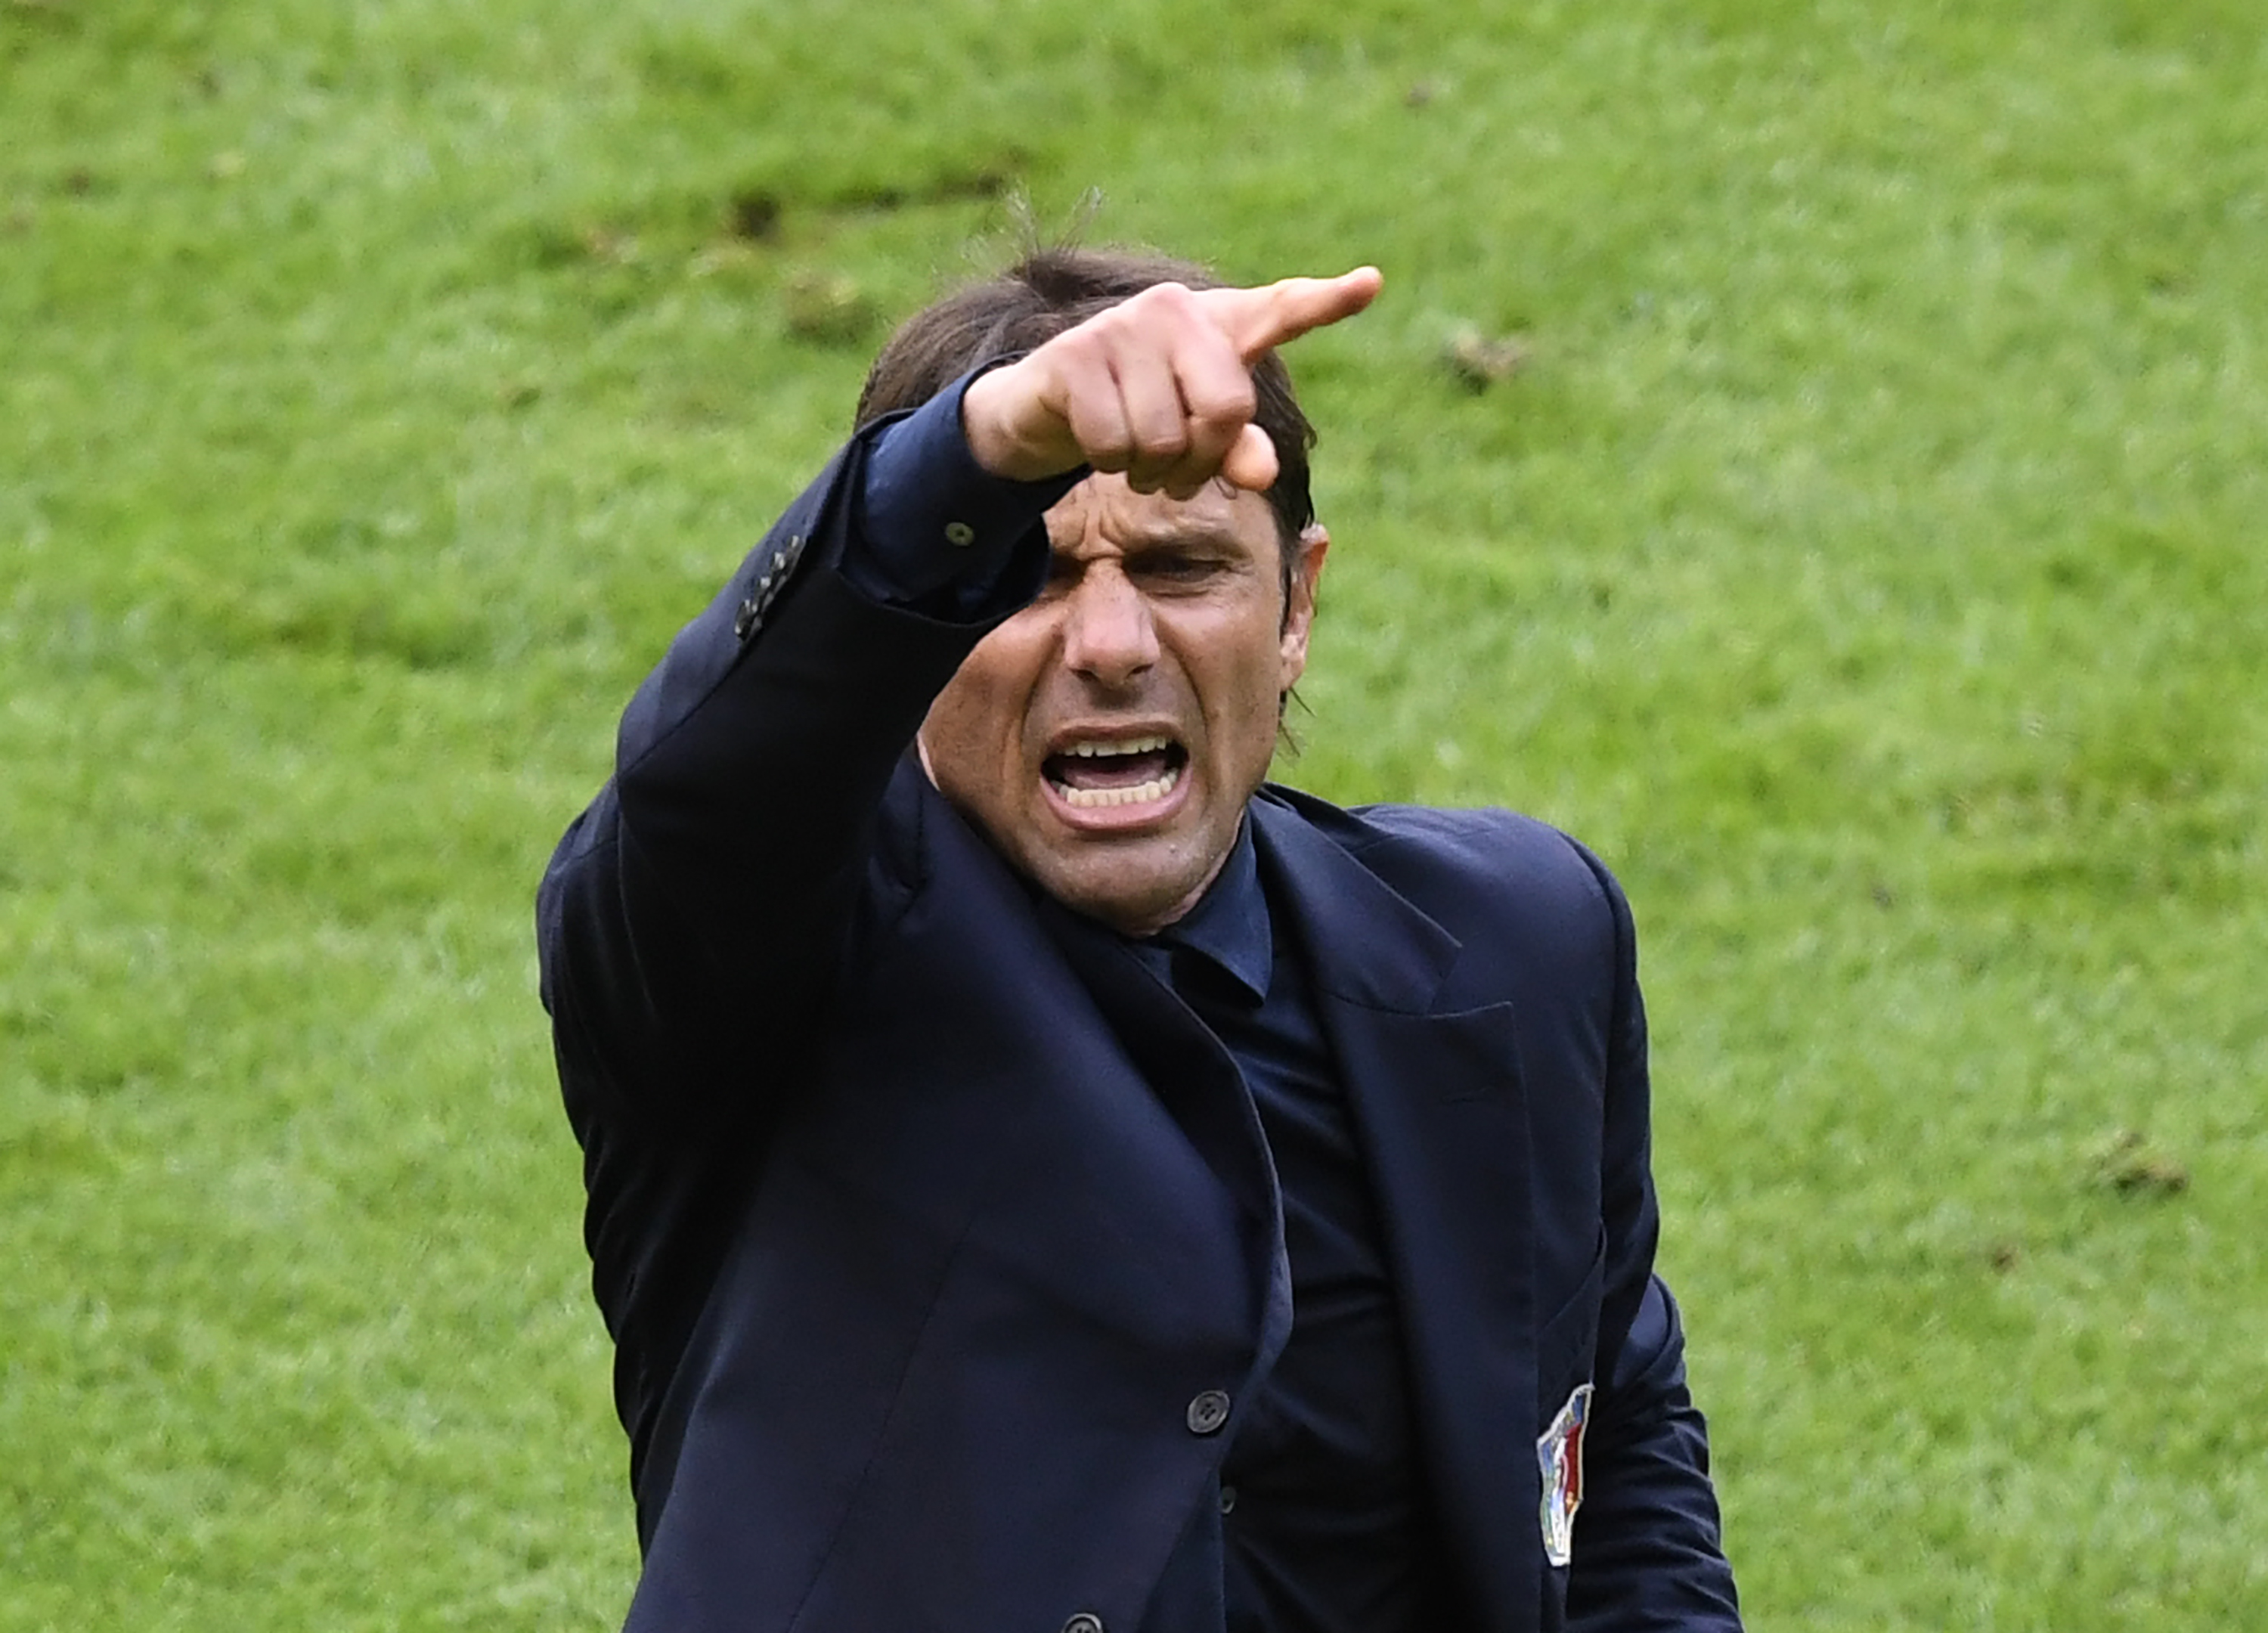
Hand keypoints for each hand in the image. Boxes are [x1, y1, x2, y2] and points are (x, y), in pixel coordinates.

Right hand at [960, 267, 1382, 497]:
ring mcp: (1122, 326)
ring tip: (1135, 454)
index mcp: (1219, 326)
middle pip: (1227, 409)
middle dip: (1202, 459)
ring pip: (1166, 438)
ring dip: (1149, 471)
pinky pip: (1115, 442)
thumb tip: (1264, 473)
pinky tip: (1097, 444)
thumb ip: (1237, 450)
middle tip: (1177, 467)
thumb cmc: (1140, 415)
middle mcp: (1175, 310)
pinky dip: (1109, 463)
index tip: (1371, 284)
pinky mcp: (1075, 354)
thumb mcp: (1197, 437)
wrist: (1046, 406)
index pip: (1281, 309)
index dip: (1326, 301)